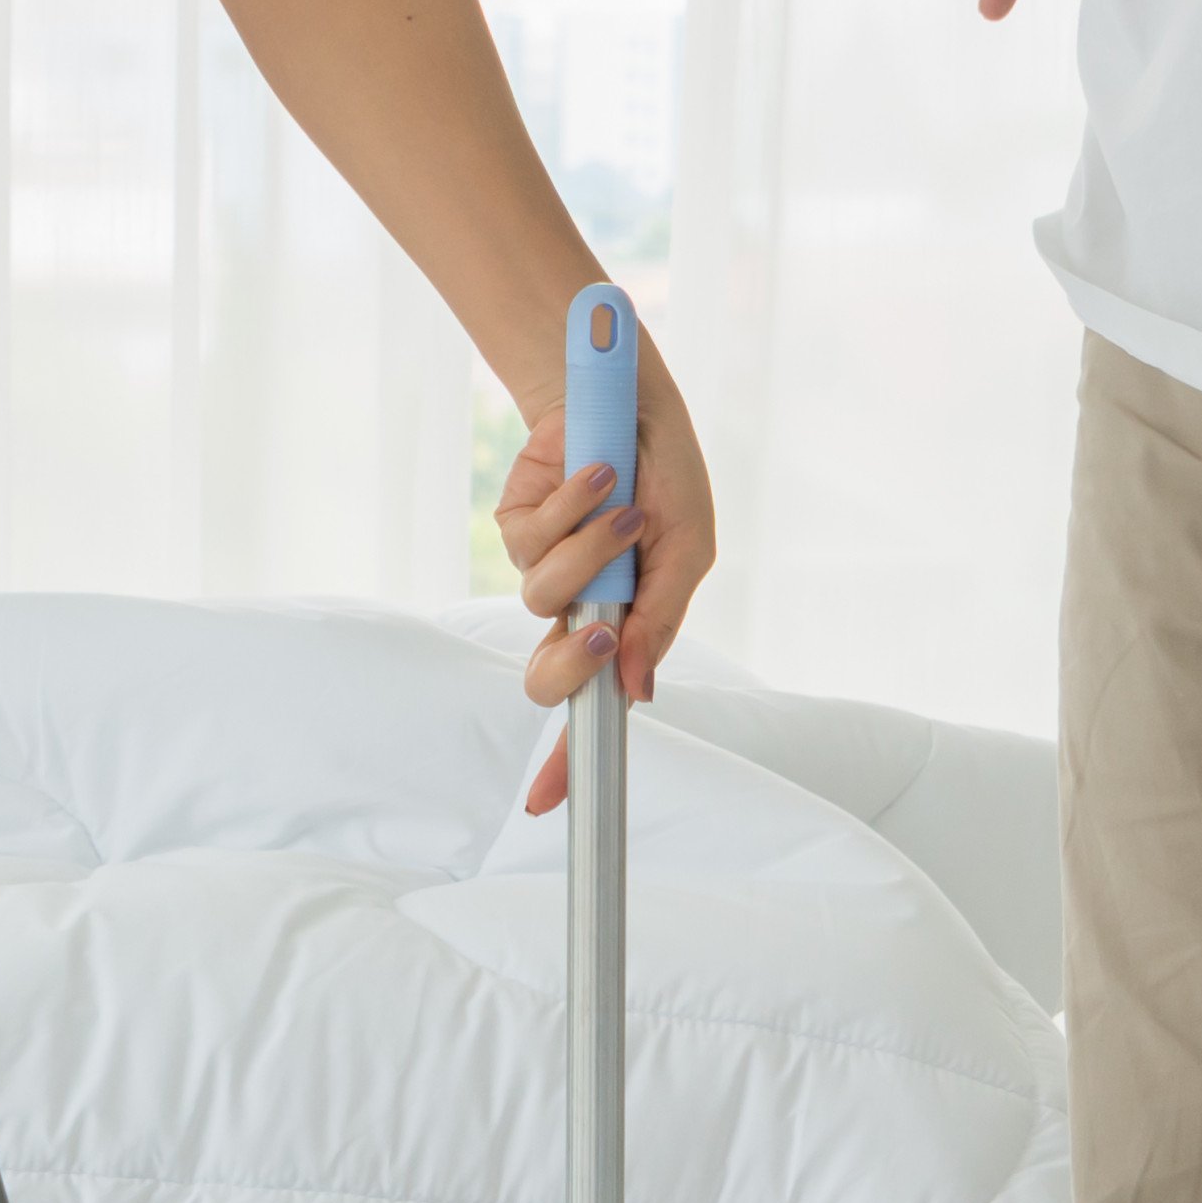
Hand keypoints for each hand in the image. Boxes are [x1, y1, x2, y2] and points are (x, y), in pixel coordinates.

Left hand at [494, 351, 715, 817]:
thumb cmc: (667, 477)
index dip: (571, 760)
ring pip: (541, 600)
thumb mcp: (686, 548)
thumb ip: (660, 619)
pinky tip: (593, 473)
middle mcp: (581, 606)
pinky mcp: (515, 526)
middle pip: (548, 677)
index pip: (594, 706)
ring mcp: (546, 567)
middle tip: (599, 632)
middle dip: (570, 662)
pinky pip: (530, 542)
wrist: (630, 398)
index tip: (554, 803)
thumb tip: (635, 689)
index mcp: (625, 624)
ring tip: (618, 506)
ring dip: (588, 551)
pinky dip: (571, 506)